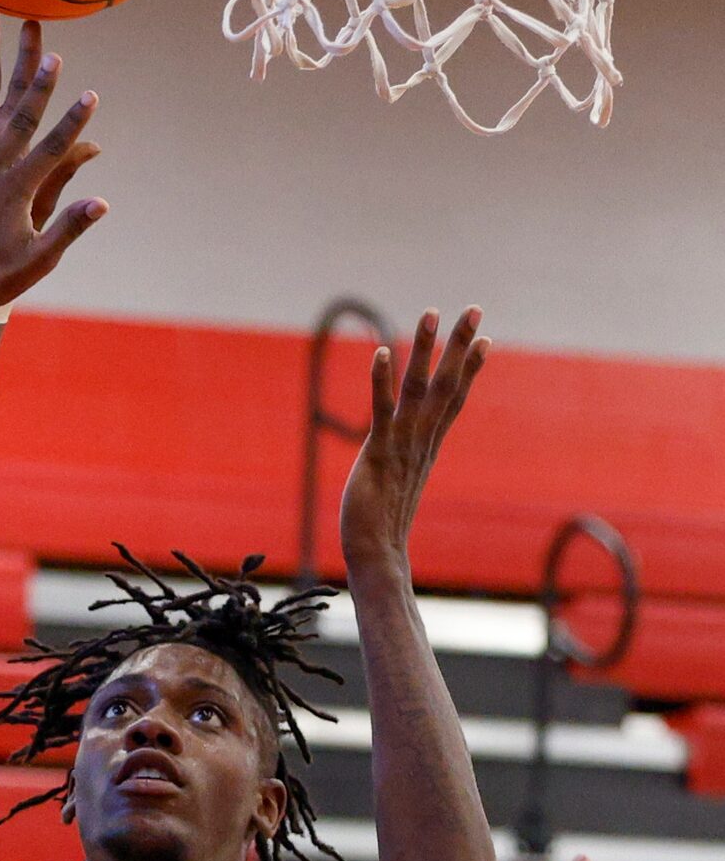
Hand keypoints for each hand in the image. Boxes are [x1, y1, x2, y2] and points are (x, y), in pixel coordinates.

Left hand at [340, 307, 489, 573]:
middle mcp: (422, 441)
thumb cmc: (382, 524)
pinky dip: (383, 380)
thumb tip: (411, 458)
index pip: (455, 399)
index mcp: (429, 446)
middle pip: (448, 385)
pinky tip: (380, 351)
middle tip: (474, 308)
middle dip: (460, 346)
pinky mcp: (378, 452)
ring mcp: (402, 445)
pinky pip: (382, 410)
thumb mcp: (400, 484)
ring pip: (420, 389)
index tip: (484, 337)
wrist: (377, 553)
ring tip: (431, 313)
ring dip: (425, 349)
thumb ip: (407, 464)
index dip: (469, 367)